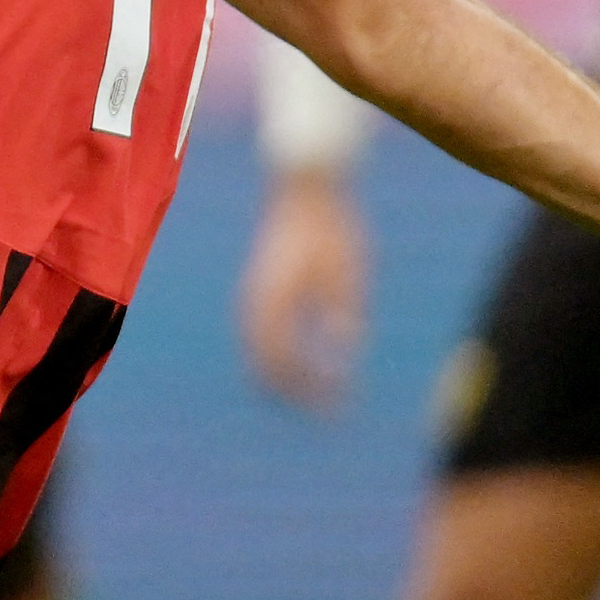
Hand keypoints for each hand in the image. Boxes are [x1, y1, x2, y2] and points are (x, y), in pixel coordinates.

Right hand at [240, 171, 367, 409]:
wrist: (305, 191)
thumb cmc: (332, 230)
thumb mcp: (350, 275)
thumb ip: (345, 319)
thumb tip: (344, 360)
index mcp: (273, 304)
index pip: (284, 365)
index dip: (309, 391)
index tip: (338, 404)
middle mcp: (253, 307)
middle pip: (262, 369)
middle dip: (295, 393)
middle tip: (329, 408)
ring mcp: (250, 301)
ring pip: (258, 357)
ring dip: (286, 378)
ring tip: (321, 392)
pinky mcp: (257, 295)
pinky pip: (261, 341)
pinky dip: (282, 359)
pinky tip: (311, 362)